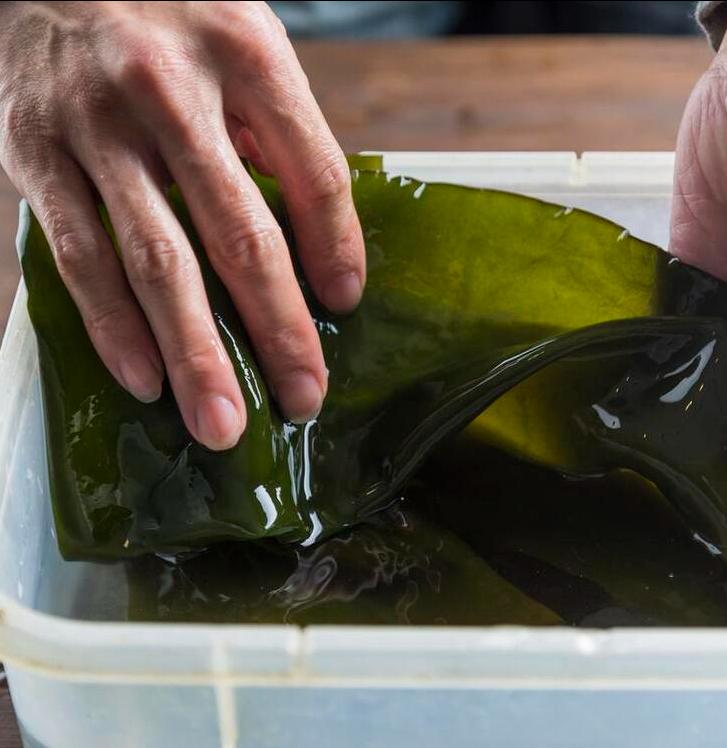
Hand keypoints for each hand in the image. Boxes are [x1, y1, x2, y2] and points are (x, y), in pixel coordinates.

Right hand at [0, 1, 364, 449]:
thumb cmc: (171, 14)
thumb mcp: (246, 43)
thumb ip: (282, 135)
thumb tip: (322, 250)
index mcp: (248, 56)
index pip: (316, 173)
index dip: (337, 249)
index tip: (345, 306)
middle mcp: (171, 89)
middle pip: (240, 233)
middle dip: (277, 329)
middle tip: (303, 398)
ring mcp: (95, 124)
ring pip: (154, 261)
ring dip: (193, 352)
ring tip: (221, 423)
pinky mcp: (33, 151)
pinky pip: (77, 255)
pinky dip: (111, 325)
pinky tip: (144, 380)